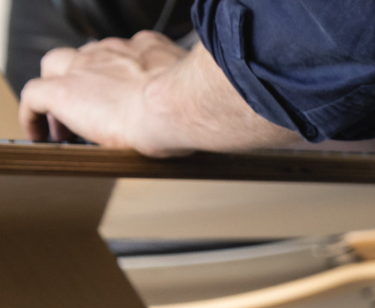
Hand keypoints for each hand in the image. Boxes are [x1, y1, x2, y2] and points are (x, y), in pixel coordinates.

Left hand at [19, 34, 297, 156]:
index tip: (137, 91)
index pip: (133, 54)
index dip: (130, 73)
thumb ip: (240, 94)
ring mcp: (89, 70)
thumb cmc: (206, 105)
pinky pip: (36, 98)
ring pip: (60, 71)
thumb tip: (284, 107)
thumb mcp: (226, 90)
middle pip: (91, 58)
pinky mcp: (67, 93)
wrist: (180, 105)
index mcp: (153, 51)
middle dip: (91, 81)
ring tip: (66, 124)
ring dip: (62, 96)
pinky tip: (43, 133)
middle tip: (97, 109)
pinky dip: (37, 115)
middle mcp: (118, 53)